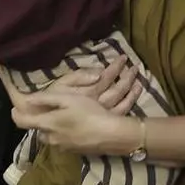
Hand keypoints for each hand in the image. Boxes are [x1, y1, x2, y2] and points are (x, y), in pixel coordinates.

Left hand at [9, 92, 130, 155]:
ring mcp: (61, 147)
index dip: (16, 115)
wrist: (110, 134)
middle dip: (39, 121)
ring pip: (49, 136)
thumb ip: (46, 99)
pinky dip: (63, 134)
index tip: (14, 108)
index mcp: (47, 124)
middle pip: (37, 130)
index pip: (22, 122)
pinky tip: (76, 127)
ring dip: (52, 128)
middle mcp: (50, 138)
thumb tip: (28, 99)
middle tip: (48, 110)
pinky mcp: (72, 152)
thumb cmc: (89, 112)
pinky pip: (61, 141)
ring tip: (64, 117)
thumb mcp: (68, 99)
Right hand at [29, 56, 143, 115]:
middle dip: (127, 78)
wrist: (46, 123)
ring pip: (120, 103)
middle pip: (116, 91)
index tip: (125, 58)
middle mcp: (96, 106)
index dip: (116, 68)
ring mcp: (100, 117)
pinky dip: (128, 103)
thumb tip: (99, 73)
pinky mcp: (100, 126)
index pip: (106, 79)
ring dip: (130, 91)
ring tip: (138, 80)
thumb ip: (79, 77)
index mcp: (87, 95)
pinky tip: (134, 95)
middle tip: (135, 66)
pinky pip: (119, 114)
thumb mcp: (61, 86)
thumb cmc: (51, 103)